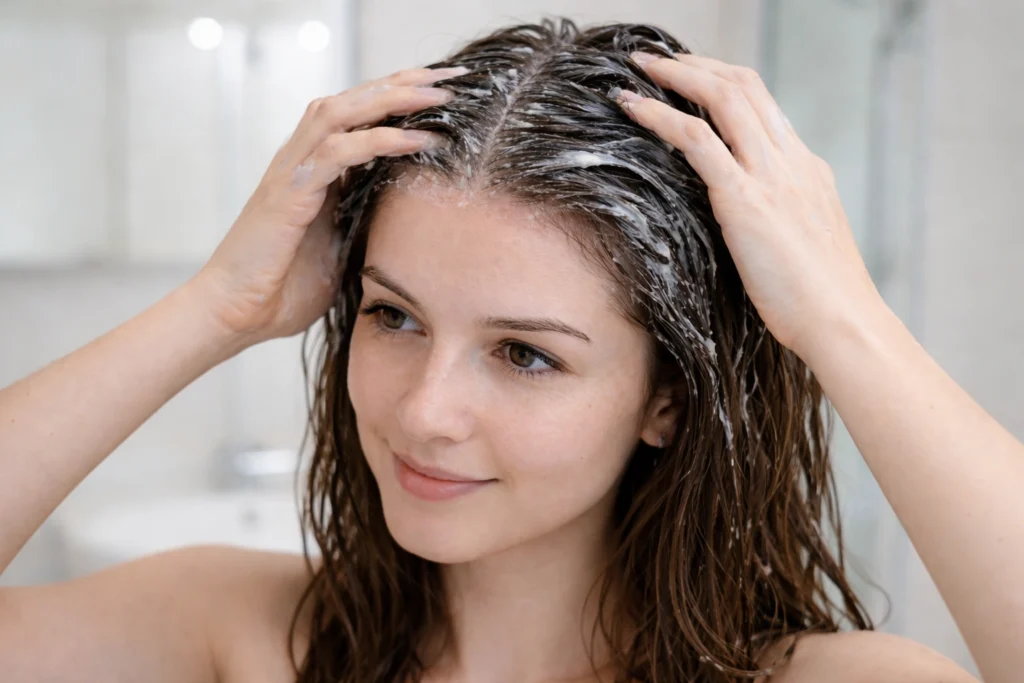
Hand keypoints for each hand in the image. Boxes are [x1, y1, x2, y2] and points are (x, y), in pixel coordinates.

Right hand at [191, 66, 465, 346]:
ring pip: (341, 112)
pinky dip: (377, 141)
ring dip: (392, 100)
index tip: (447, 89)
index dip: (400, 96)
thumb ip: (367, 220)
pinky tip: (414, 139)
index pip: (358, 114)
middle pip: (352, 99)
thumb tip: (414, 217)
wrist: (235, 314)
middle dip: (403, 82)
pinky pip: (335, 153)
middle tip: (452, 75)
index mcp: (315, 169)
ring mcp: (291, 173)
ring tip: (438, 95)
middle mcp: (300, 160)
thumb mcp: (342, 247)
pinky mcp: (288, 194)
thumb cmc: (285, 287)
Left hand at [616, 51, 886, 362]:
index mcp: (808, 170)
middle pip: (745, 87)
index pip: (765, 107)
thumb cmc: (820, 302)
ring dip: (677, 74)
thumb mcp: (803, 247)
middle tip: (661, 61)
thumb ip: (778, 223)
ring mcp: (772, 176)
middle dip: (699, 65)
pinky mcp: (745, 199)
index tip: (693, 81)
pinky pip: (697, 139)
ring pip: (723, 98)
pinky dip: (660, 115)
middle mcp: (792, 161)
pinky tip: (631, 106)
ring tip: (641, 66)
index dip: (725, 84)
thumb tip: (744, 228)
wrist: (842, 324)